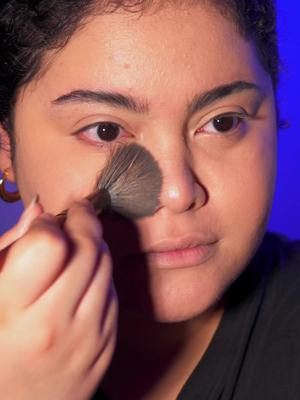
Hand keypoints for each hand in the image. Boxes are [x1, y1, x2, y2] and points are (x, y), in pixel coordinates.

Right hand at [0, 200, 117, 399]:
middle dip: (82, 221)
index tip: (46, 222)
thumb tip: (39, 210)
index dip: (48, 225)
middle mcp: (58, 327)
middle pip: (88, 248)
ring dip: (94, 245)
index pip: (51, 245)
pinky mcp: (107, 345)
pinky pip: (114, 292)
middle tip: (75, 212)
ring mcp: (89, 339)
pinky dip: (101, 275)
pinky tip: (84, 278)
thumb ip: (9, 250)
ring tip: (77, 244)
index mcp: (17, 314)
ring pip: (106, 265)